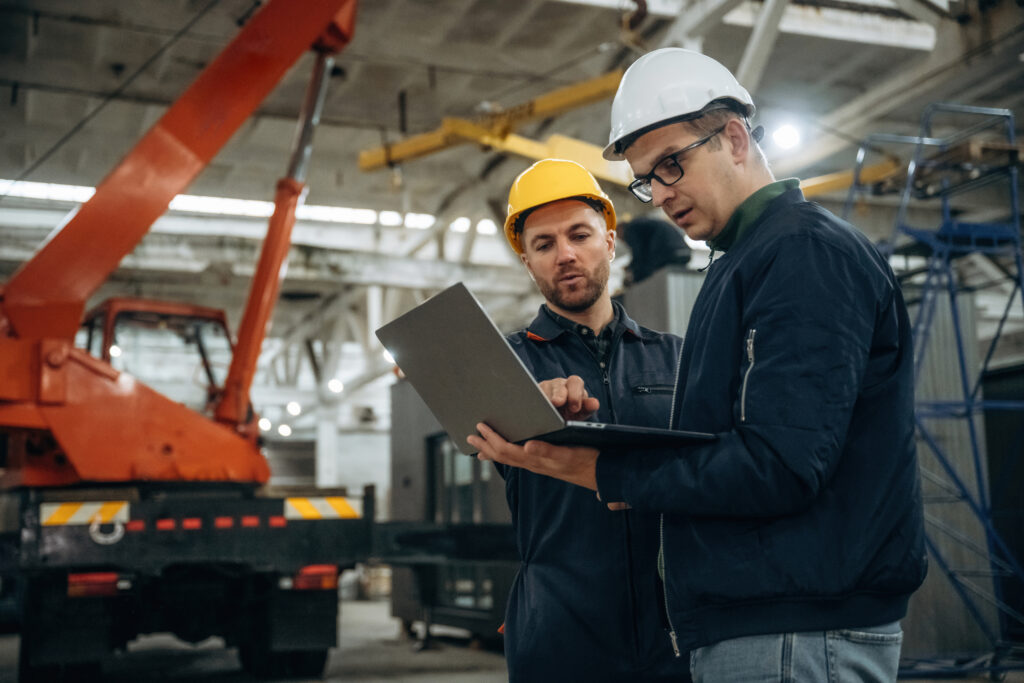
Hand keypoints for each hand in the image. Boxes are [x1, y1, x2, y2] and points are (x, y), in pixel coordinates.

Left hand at [470, 422, 598, 490]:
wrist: (604, 474)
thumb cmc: (588, 461)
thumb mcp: (569, 454)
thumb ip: (548, 452)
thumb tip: (526, 447)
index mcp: (537, 460)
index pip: (507, 451)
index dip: (492, 440)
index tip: (479, 428)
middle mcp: (535, 464)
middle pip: (504, 456)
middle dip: (486, 446)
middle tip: (469, 436)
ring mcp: (540, 465)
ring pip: (510, 459)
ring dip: (493, 450)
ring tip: (479, 445)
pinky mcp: (546, 464)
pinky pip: (520, 459)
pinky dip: (508, 453)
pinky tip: (505, 451)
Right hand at [539, 376, 599, 420]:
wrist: (554, 420)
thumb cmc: (569, 413)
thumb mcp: (579, 413)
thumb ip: (587, 408)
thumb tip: (595, 403)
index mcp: (574, 386)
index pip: (575, 383)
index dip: (575, 394)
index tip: (575, 408)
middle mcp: (559, 384)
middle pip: (558, 384)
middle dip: (559, 394)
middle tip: (558, 404)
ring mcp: (545, 388)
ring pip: (544, 389)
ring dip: (545, 398)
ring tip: (544, 408)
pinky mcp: (532, 394)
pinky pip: (533, 395)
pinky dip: (533, 401)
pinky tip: (533, 409)